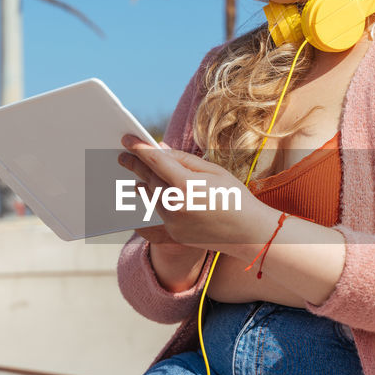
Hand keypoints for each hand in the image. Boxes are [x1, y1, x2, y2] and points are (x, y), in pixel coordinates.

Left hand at [119, 134, 277, 256]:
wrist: (250, 233)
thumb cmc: (236, 197)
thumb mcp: (214, 171)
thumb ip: (184, 160)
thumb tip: (161, 150)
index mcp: (185, 185)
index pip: (155, 161)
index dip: (139, 148)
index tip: (127, 140)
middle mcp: (174, 205)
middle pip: (149, 179)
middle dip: (136, 166)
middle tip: (123, 157)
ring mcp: (172, 223)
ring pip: (150, 198)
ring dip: (142, 186)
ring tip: (135, 178)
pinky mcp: (174, 235)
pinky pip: (153, 222)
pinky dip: (146, 214)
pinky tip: (139, 212)